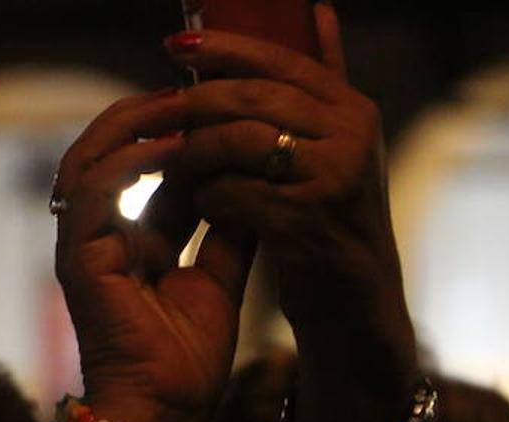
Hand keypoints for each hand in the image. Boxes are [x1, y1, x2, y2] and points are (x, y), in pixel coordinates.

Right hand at [53, 92, 251, 421]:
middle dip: (147, 117)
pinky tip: (171, 148)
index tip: (217, 107)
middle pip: (105, 153)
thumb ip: (229, 233)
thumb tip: (253, 184)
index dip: (178, 133)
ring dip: (134, 127)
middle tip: (191, 91)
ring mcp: (83, 248)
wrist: (162, 416)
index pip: (143, 169)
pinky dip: (130, 162)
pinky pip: (93, 192)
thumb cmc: (183, 366)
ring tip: (180, 105)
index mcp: (129, 244)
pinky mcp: (80, 260)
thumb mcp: (219, 282)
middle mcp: (99, 238)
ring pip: (89, 159)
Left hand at [167, 6, 418, 421]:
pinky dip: (207, 198)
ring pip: (238, 143)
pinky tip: (199, 205)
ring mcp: (332, 177)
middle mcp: (352, 134)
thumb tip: (317, 9)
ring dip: (194, 153)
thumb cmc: (331, 223)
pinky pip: (233, 195)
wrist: (354, 305)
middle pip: (253, 97)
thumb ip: (319, 87)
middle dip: (194, 103)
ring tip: (170, 163)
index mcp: (353, 109)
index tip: (174, 43)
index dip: (225, 48)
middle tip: (154, 112)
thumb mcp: (333, 149)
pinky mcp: (305, 223)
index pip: (281, 60)